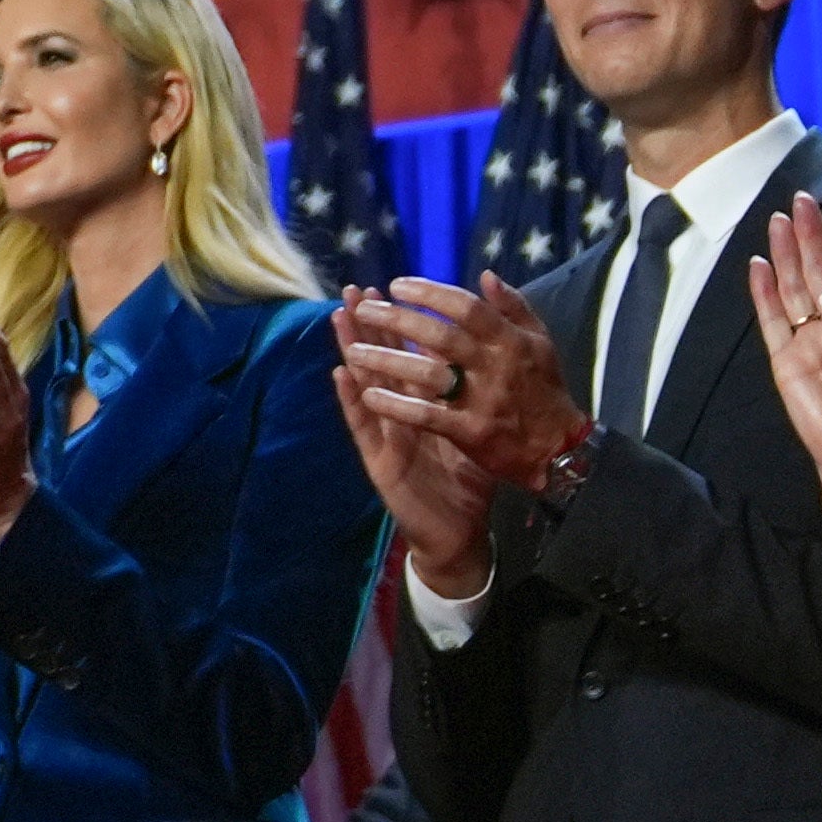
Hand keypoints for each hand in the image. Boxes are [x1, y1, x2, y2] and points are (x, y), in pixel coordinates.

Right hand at [329, 290, 497, 591]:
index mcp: (423, 405)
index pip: (407, 356)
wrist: (460, 533)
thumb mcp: (475, 428)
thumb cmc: (467, 481)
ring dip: (351, 351)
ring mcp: (386, 436)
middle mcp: (400, 414)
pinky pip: (365, 427)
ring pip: (366, 386)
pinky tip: (341, 374)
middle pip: (380, 362)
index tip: (386, 287)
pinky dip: (351, 400)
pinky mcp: (379, 462)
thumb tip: (482, 348)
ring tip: (339, 318)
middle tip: (354, 290)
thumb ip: (473, 390)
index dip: (396, 323)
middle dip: (368, 326)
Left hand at [339, 273, 588, 492]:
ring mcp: (482, 401)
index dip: (429, 293)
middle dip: (398, 320)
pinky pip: (427, 416)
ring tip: (354, 350)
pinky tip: (369, 395)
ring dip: (387, 361)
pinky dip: (397, 405)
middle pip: (440, 336)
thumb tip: (485, 275)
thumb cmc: (545, 390)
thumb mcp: (539, 342)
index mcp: (510, 341)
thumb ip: (514, 307)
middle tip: (364, 310)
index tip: (396, 285)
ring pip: (427, 375)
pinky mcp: (471, 432)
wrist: (560, 449)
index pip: (465, 307)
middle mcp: (495, 367)